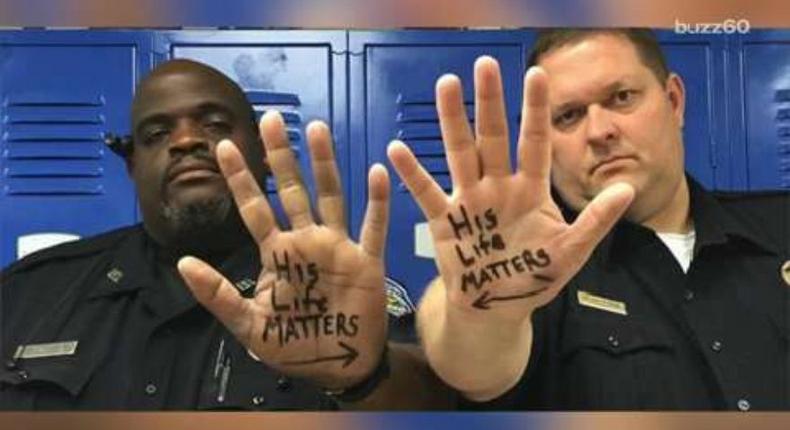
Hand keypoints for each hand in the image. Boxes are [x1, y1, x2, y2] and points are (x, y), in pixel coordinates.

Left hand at [177, 112, 389, 388]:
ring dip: (325, 164)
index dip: (240, 178)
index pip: (254, 208)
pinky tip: (377, 171)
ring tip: (317, 129)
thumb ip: (218, 295)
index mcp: (277, 253)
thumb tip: (183, 264)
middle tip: (271, 119)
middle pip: (292, 189)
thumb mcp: (248, 325)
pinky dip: (377, 201)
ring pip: (331, 196)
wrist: (338, 367)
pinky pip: (373, 226)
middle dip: (280, 156)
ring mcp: (337, 247)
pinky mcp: (366, 261)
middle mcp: (306, 241)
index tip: (222, 146)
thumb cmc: (295, 346)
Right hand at [388, 56, 633, 321]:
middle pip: (494, 137)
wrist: (497, 307)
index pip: (535, 142)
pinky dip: (412, 173)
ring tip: (446, 85)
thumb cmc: (533, 277)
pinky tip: (396, 149)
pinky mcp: (445, 220)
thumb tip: (627, 188)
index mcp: (530, 190)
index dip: (536, 110)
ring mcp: (470, 200)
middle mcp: (499, 187)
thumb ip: (595, 221)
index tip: (536, 73)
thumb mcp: (570, 252)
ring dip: (453, 121)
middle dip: (490, 102)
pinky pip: (427, 193)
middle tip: (485, 64)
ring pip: (461, 153)